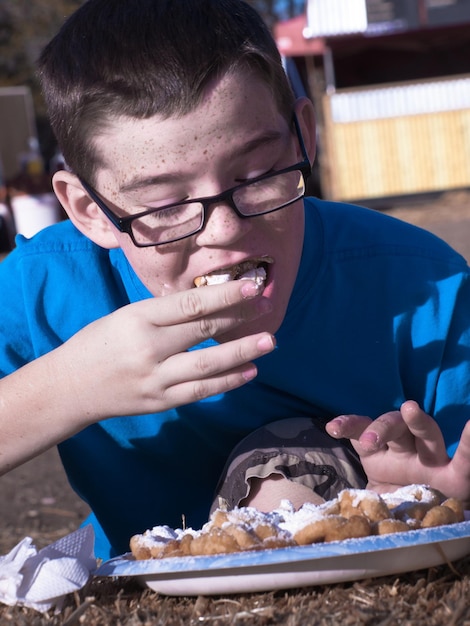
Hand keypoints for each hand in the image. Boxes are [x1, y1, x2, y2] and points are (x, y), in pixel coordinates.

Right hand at [56, 279, 274, 421]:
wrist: (70, 387)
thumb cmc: (99, 343)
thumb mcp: (126, 316)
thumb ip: (164, 313)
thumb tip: (210, 304)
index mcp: (138, 319)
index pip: (190, 304)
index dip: (224, 295)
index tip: (252, 286)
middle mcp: (148, 348)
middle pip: (202, 330)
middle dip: (239, 317)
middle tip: (267, 307)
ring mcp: (155, 378)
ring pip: (207, 364)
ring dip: (242, 352)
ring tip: (268, 342)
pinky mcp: (160, 401)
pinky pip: (201, 391)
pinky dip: (228, 381)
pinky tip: (249, 370)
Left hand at [325, 400, 469, 505]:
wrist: (425, 523)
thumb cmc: (392, 504)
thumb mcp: (369, 499)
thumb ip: (356, 497)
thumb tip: (334, 510)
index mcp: (379, 455)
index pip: (362, 433)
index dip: (349, 426)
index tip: (332, 428)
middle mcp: (404, 450)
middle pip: (392, 428)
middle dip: (380, 429)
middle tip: (369, 441)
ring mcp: (430, 459)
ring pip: (425, 433)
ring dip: (417, 421)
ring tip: (410, 409)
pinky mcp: (456, 475)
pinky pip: (464, 459)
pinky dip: (469, 444)